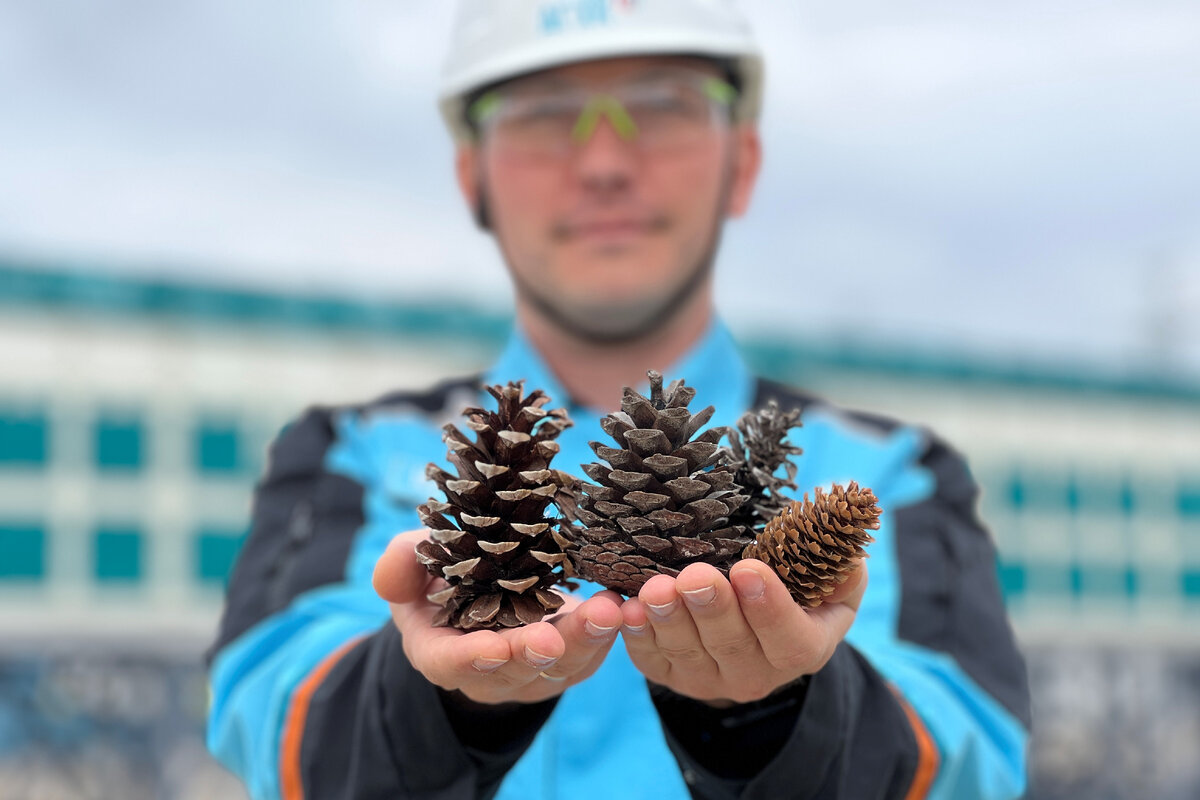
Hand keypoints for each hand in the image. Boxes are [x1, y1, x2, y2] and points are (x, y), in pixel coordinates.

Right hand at [372, 530, 623, 704]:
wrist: (484, 591)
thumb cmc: (442, 575)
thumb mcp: (415, 564)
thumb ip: (403, 561)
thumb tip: (391, 571)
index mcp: (440, 650)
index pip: (449, 663)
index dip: (469, 658)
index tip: (491, 649)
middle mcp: (488, 672)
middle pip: (512, 671)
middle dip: (533, 654)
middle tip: (553, 639)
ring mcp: (532, 671)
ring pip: (561, 666)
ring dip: (585, 640)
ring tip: (607, 610)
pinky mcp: (571, 660)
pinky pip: (592, 654)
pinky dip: (609, 632)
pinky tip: (624, 604)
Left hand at [620, 558, 866, 705]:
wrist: (754, 618)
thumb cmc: (799, 586)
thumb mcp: (833, 577)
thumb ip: (840, 566)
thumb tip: (841, 548)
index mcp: (805, 647)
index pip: (791, 639)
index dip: (770, 608)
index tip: (750, 570)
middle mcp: (757, 674)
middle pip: (732, 647)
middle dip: (712, 609)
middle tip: (696, 576)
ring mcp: (710, 678)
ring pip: (688, 653)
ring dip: (669, 619)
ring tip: (656, 588)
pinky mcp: (670, 674)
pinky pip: (650, 659)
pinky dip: (637, 634)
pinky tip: (625, 608)